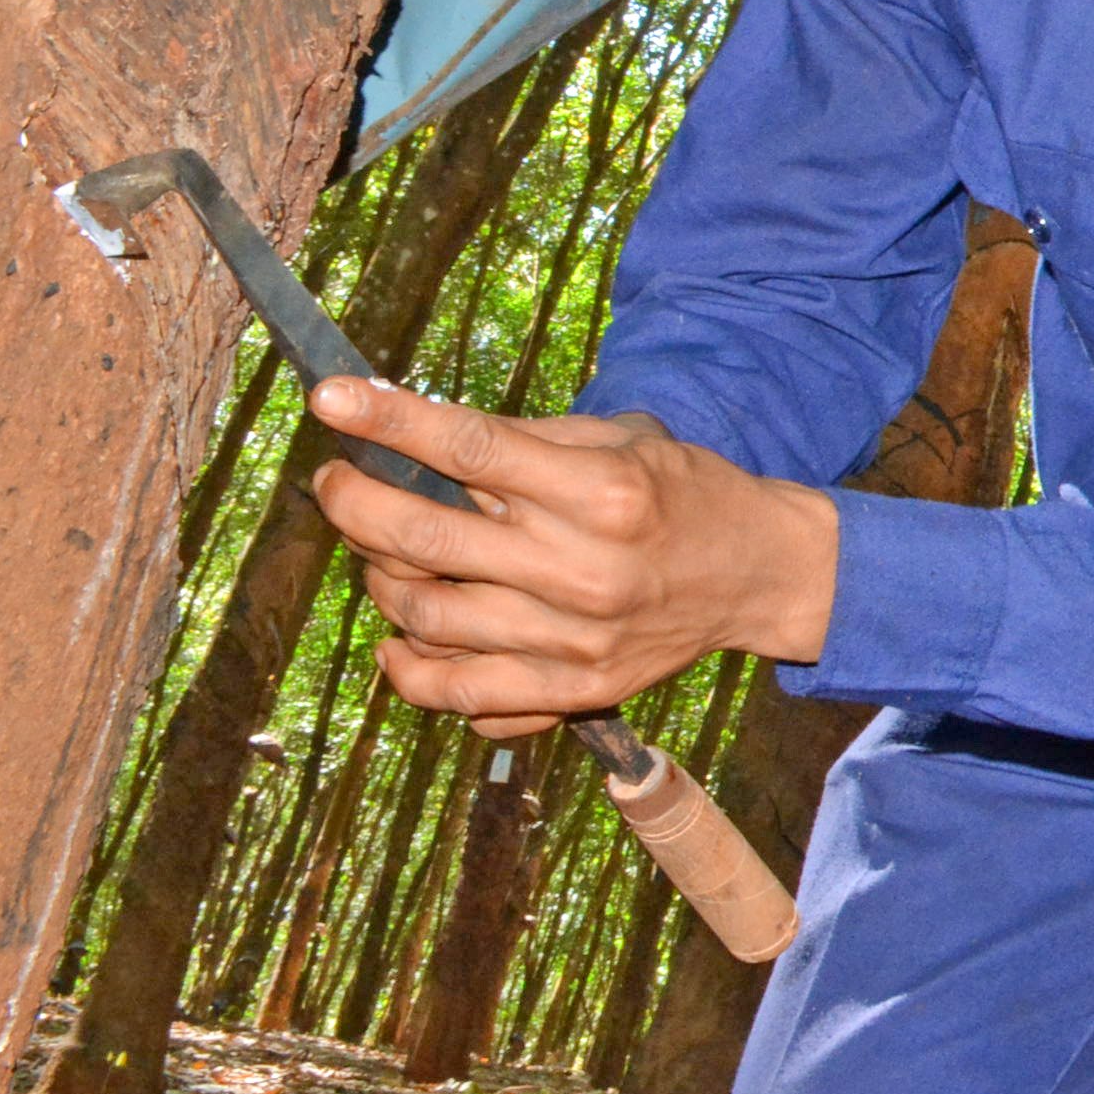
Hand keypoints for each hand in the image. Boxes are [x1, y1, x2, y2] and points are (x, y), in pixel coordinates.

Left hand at [310, 380, 840, 737]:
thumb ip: (530, 443)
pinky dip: (409, 670)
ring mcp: (576, 640)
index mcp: (603, 492)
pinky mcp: (575, 690)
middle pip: (426, 537)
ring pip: (425, 617)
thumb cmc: (686, 495)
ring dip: (380, 579)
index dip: (389, 421)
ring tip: (382, 554)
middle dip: (355, 501)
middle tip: (337, 482)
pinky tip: (401, 638)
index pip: (471, 448)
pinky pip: (459, 695)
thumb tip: (422, 433)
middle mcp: (585, 569)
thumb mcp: (624, 442)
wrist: (760, 574)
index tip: (332, 398)